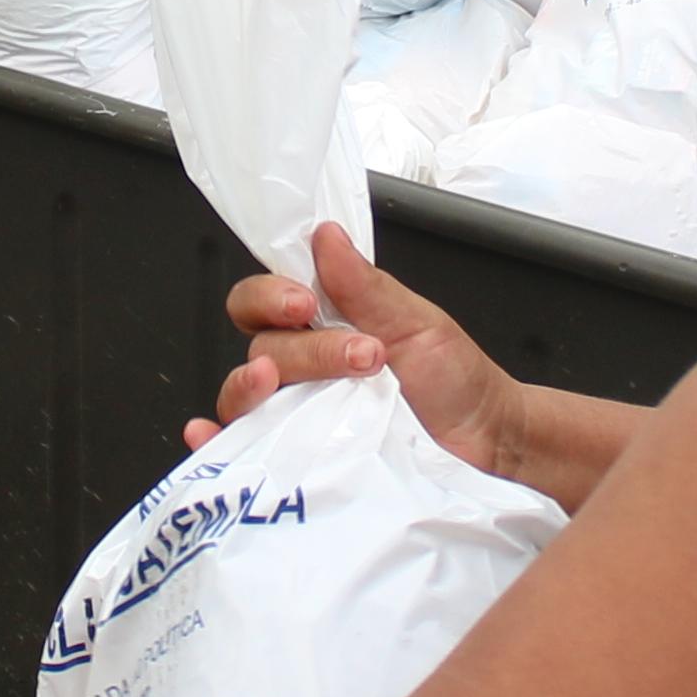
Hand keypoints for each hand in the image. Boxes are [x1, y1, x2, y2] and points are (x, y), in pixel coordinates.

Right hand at [213, 226, 532, 484]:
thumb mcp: (417, 322)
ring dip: (260, 391)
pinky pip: (241, 452)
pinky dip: (215, 444)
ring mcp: (297, 415)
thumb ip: (365, 285)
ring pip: (245, 396)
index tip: (302, 302)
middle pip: (260, 348)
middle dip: (304, 350)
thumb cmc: (457, 381)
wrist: (488, 443)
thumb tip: (326, 235)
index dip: (269, 297)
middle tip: (360, 357)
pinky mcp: (300, 462)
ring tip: (313, 397)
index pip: (261, 301)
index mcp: (322, 323)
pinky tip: (209, 438)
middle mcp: (301, 367)